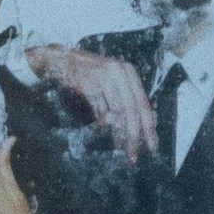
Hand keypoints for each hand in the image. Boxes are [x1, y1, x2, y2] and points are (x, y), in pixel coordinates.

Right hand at [20, 39, 158, 163]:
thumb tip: (140, 127)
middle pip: (132, 109)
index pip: (143, 103)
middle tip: (134, 154)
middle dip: (134, 134)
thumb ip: (125, 98)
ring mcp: (103, 76)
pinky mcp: (88, 82)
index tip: (152, 145)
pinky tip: (105, 132)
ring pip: (117, 111)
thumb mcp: (112, 80)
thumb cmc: (88, 74)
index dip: (148, 127)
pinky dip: (103, 122)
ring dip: (119, 133)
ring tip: (121, 148)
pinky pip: (99, 108)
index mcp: (128, 72)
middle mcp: (119, 72)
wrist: (61, 60)